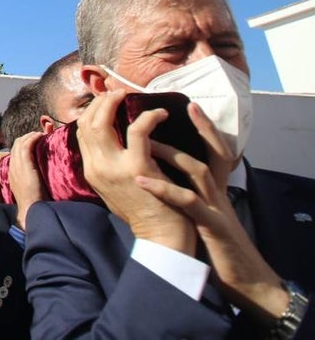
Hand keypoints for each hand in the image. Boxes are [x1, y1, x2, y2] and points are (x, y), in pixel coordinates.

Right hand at [8, 132, 45, 228]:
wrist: (31, 211)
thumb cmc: (35, 205)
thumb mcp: (31, 190)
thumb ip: (32, 181)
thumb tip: (40, 177)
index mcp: (12, 173)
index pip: (15, 153)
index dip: (23, 145)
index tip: (34, 143)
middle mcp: (12, 167)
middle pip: (16, 145)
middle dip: (26, 138)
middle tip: (38, 136)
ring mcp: (17, 166)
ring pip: (20, 143)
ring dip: (30, 136)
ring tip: (40, 135)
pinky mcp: (24, 165)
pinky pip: (26, 145)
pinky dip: (33, 138)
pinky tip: (41, 137)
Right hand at [76, 89, 195, 253]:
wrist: (161, 238)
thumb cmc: (145, 213)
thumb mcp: (116, 189)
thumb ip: (110, 166)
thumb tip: (115, 144)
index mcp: (92, 172)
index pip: (82, 132)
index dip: (94, 111)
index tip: (109, 101)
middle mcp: (97, 168)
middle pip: (87, 123)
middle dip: (101, 102)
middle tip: (118, 93)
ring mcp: (114, 168)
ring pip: (102, 122)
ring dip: (115, 103)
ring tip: (129, 95)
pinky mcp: (138, 168)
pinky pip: (138, 131)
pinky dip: (149, 117)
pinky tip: (161, 114)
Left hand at [138, 103, 288, 324]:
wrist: (243, 279)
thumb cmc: (216, 245)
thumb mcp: (203, 212)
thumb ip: (190, 191)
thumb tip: (165, 173)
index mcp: (214, 191)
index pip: (212, 152)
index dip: (204, 129)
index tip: (190, 105)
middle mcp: (219, 194)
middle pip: (213, 153)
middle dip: (199, 129)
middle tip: (167, 109)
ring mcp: (216, 207)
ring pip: (199, 171)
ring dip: (173, 154)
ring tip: (146, 141)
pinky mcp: (211, 225)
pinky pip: (187, 202)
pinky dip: (164, 188)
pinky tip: (141, 178)